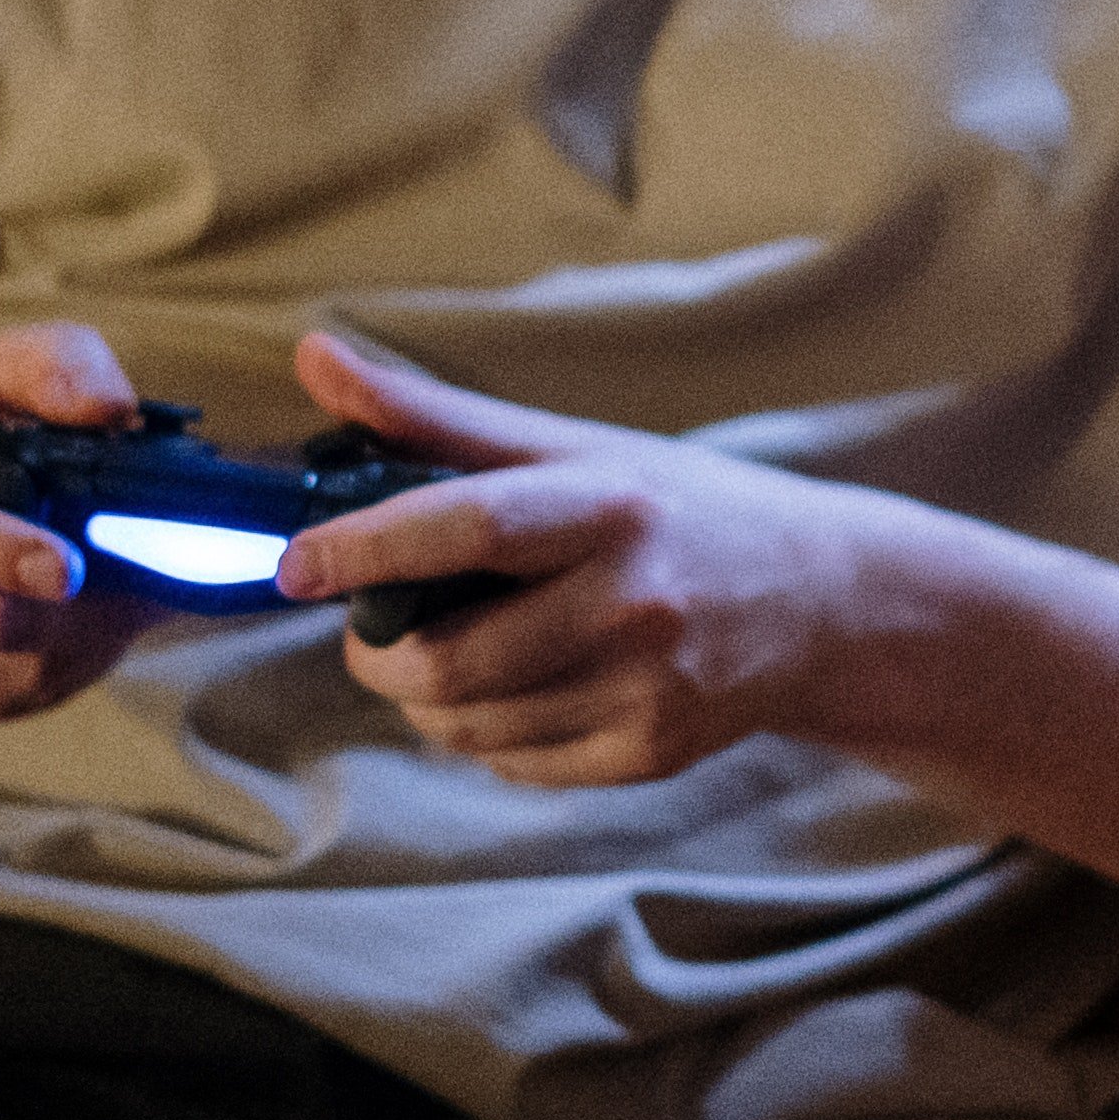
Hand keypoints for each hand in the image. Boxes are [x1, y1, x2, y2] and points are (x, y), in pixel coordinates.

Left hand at [276, 329, 881, 787]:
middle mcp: (633, 601)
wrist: (824, 600)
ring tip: (454, 648)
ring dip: (424, 695)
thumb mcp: (575, 447)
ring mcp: (646, 689)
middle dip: (376, 650)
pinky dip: (484, 731)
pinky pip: (511, 762)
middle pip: (446, 660)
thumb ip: (435, 416)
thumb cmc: (679, 509)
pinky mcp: (650, 752)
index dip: (366, 549)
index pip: (467, 528)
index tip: (293, 564)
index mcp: (608, 506)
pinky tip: (523, 686)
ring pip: (464, 724)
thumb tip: (313, 357)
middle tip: (375, 622)